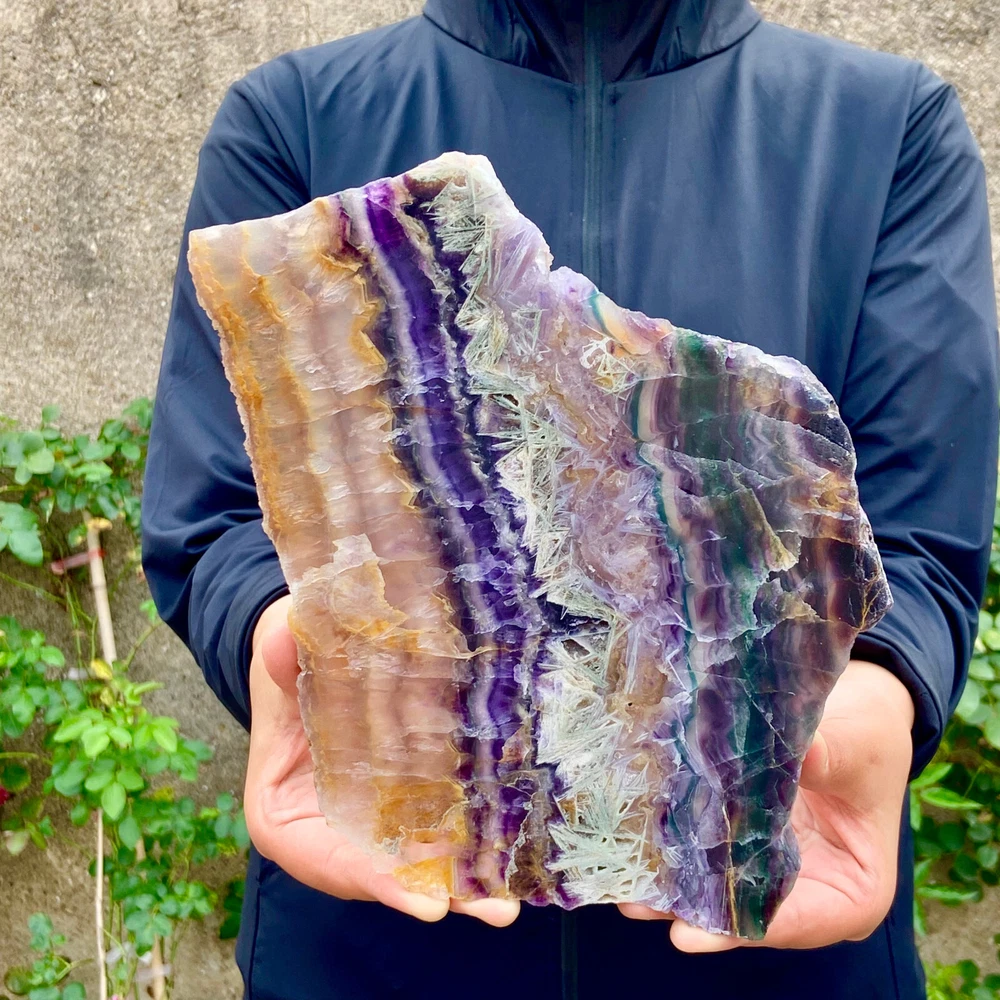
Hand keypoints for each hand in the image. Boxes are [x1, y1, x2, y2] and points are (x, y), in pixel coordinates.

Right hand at [242, 594, 518, 926]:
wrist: (313, 652)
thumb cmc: (290, 665)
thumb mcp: (279, 657)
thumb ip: (281, 656)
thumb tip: (286, 635)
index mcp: (282, 812)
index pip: (323, 859)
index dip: (373, 880)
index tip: (423, 899)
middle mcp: (329, 829)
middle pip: (380, 871)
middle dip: (436, 891)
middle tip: (491, 908)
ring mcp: (370, 820)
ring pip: (416, 858)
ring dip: (464, 879)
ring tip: (508, 899)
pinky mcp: (404, 801)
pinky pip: (436, 826)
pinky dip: (469, 841)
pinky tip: (512, 847)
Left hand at [618, 659, 914, 949]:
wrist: (854, 711)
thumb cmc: (868, 736)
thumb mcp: (859, 744)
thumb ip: (829, 754)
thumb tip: (796, 754)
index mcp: (855, 892)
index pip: (797, 921)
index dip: (743, 926)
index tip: (691, 932)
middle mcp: (810, 893)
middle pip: (747, 912)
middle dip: (691, 909)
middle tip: (636, 902)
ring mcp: (771, 869)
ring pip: (719, 887)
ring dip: (671, 884)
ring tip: (622, 881)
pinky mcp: (742, 841)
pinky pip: (706, 851)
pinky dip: (675, 846)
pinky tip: (634, 837)